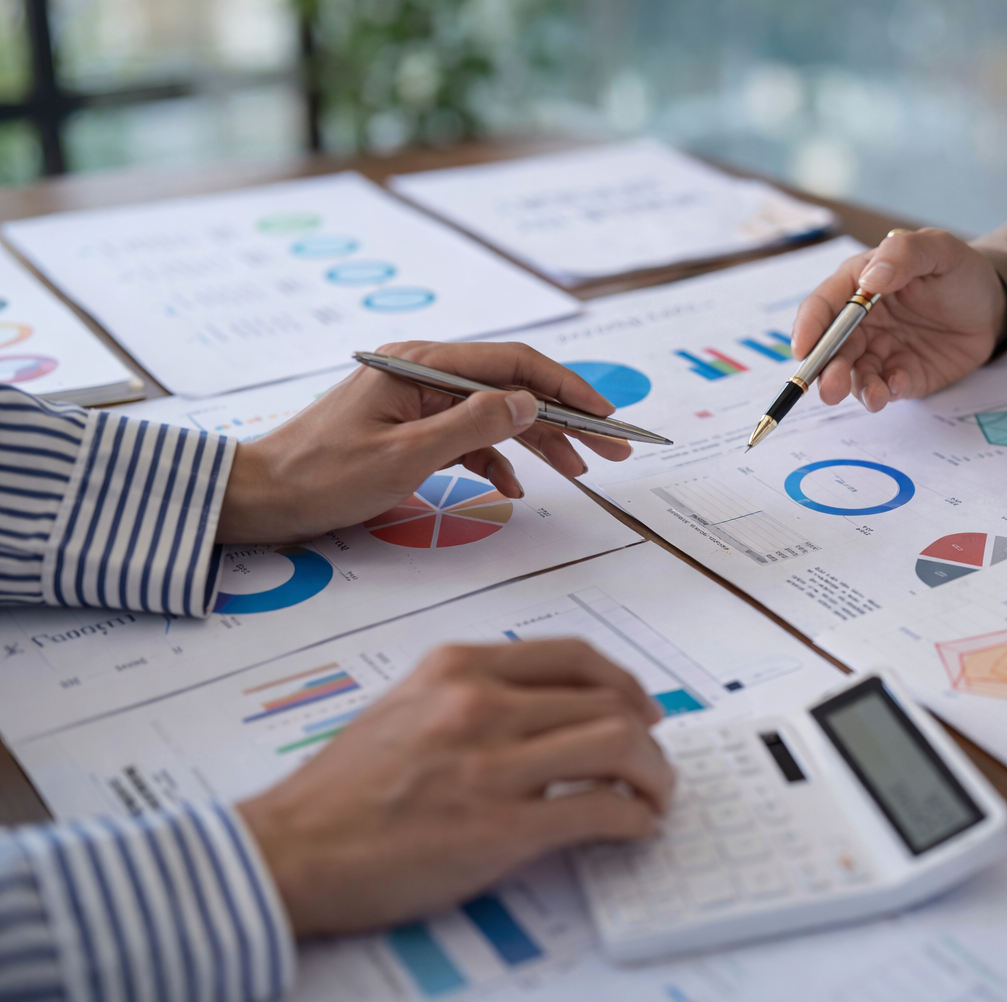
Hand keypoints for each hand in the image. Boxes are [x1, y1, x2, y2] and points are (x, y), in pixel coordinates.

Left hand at [215, 340, 631, 543]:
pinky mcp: (407, 428)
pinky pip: (467, 436)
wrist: (259, 497)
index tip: (607, 416)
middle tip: (613, 450)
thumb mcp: (404, 457)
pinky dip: (496, 459)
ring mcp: (416, 400)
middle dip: (565, 418)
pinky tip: (514, 487)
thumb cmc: (321, 477)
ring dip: (539, 441)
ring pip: (496, 414)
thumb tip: (530, 402)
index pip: (515, 365)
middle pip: (512, 388)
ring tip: (581, 470)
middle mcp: (422, 373)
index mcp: (422, 366)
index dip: (568, 389)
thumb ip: (473, 426)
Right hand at [238, 639, 670, 936]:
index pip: (573, 655)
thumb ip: (472, 696)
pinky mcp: (497, 828)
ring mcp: (489, 764)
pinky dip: (633, 817)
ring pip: (617, 743)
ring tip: (655, 796)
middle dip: (647, 732)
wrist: (289, 851)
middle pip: (606, 699)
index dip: (623, 683)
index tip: (640, 708)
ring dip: (654, 773)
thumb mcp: (406, 706)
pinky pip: (599, 809)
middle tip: (654, 762)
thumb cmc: (341, 790)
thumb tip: (549, 712)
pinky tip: (632, 827)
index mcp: (457, 666)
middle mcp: (478, 703)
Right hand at [790, 229, 1006, 411]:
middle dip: (826, 371)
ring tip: (874, 395)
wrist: (994, 306)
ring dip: (855, 388)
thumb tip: (870, 278)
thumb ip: (904, 254)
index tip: (802, 348)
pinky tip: (899, 385)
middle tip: (830, 387)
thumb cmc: (960, 271)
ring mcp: (880, 352)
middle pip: (831, 350)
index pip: (823, 306)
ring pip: (853, 376)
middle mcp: (862, 322)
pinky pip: (885, 389)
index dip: (808, 327)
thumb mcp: (939, 249)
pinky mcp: (900, 376)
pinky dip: (886, 392)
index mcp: (859, 285)